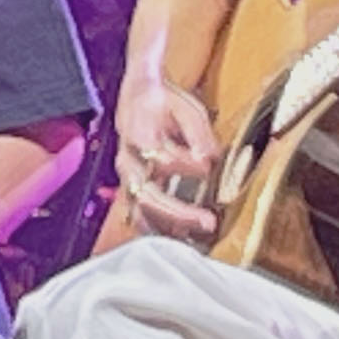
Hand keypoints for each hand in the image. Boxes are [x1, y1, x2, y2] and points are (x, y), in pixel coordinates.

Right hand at [112, 72, 222, 242]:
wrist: (136, 99)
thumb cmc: (163, 104)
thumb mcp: (185, 108)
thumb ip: (198, 133)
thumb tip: (210, 159)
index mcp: (139, 135)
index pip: (158, 156)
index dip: (183, 165)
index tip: (207, 168)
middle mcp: (128, 161)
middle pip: (146, 195)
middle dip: (178, 212)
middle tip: (208, 222)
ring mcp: (128, 179)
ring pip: (141, 212)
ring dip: (169, 228)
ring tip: (198, 238)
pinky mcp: (132, 191)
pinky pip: (141, 218)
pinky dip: (161, 230)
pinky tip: (183, 239)